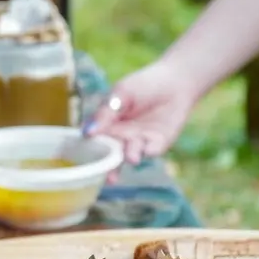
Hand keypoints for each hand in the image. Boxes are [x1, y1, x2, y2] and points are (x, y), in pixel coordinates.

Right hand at [84, 59, 200, 167]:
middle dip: (108, 167)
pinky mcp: (158, 143)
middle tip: (107, 176)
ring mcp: (138, 142)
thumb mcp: (120, 94)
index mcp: (106, 124)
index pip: (92, 140)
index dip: (87, 150)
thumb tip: (87, 133)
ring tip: (131, 157)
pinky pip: (152, 151)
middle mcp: (119, 137)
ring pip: (130, 154)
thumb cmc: (142, 84)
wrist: (175, 81)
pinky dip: (149, 151)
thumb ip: (105, 113)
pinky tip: (148, 149)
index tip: (83, 159)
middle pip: (109, 155)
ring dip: (130, 156)